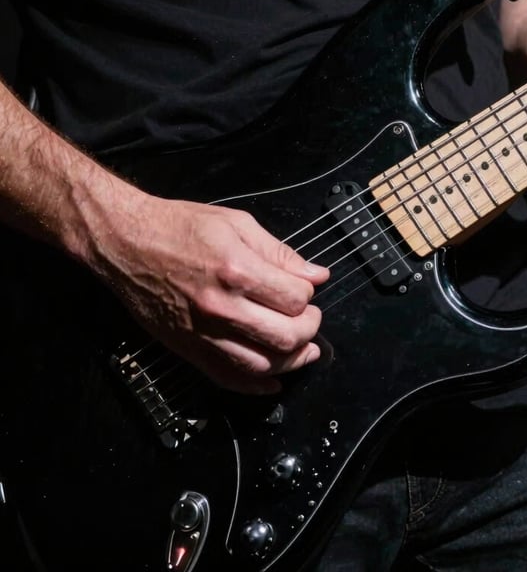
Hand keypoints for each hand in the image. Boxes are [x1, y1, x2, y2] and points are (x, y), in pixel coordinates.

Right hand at [87, 190, 328, 393]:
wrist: (125, 242)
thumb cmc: (179, 226)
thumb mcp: (237, 223)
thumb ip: (279, 252)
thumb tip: (317, 275)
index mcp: (237, 270)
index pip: (295, 299)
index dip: (309, 295)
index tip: (306, 289)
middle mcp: (222, 307)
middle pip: (286, 336)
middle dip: (309, 329)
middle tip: (310, 317)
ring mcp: (203, 333)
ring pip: (263, 364)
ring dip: (292, 360)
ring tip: (304, 348)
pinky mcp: (188, 349)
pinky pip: (228, 378)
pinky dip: (256, 386)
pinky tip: (274, 380)